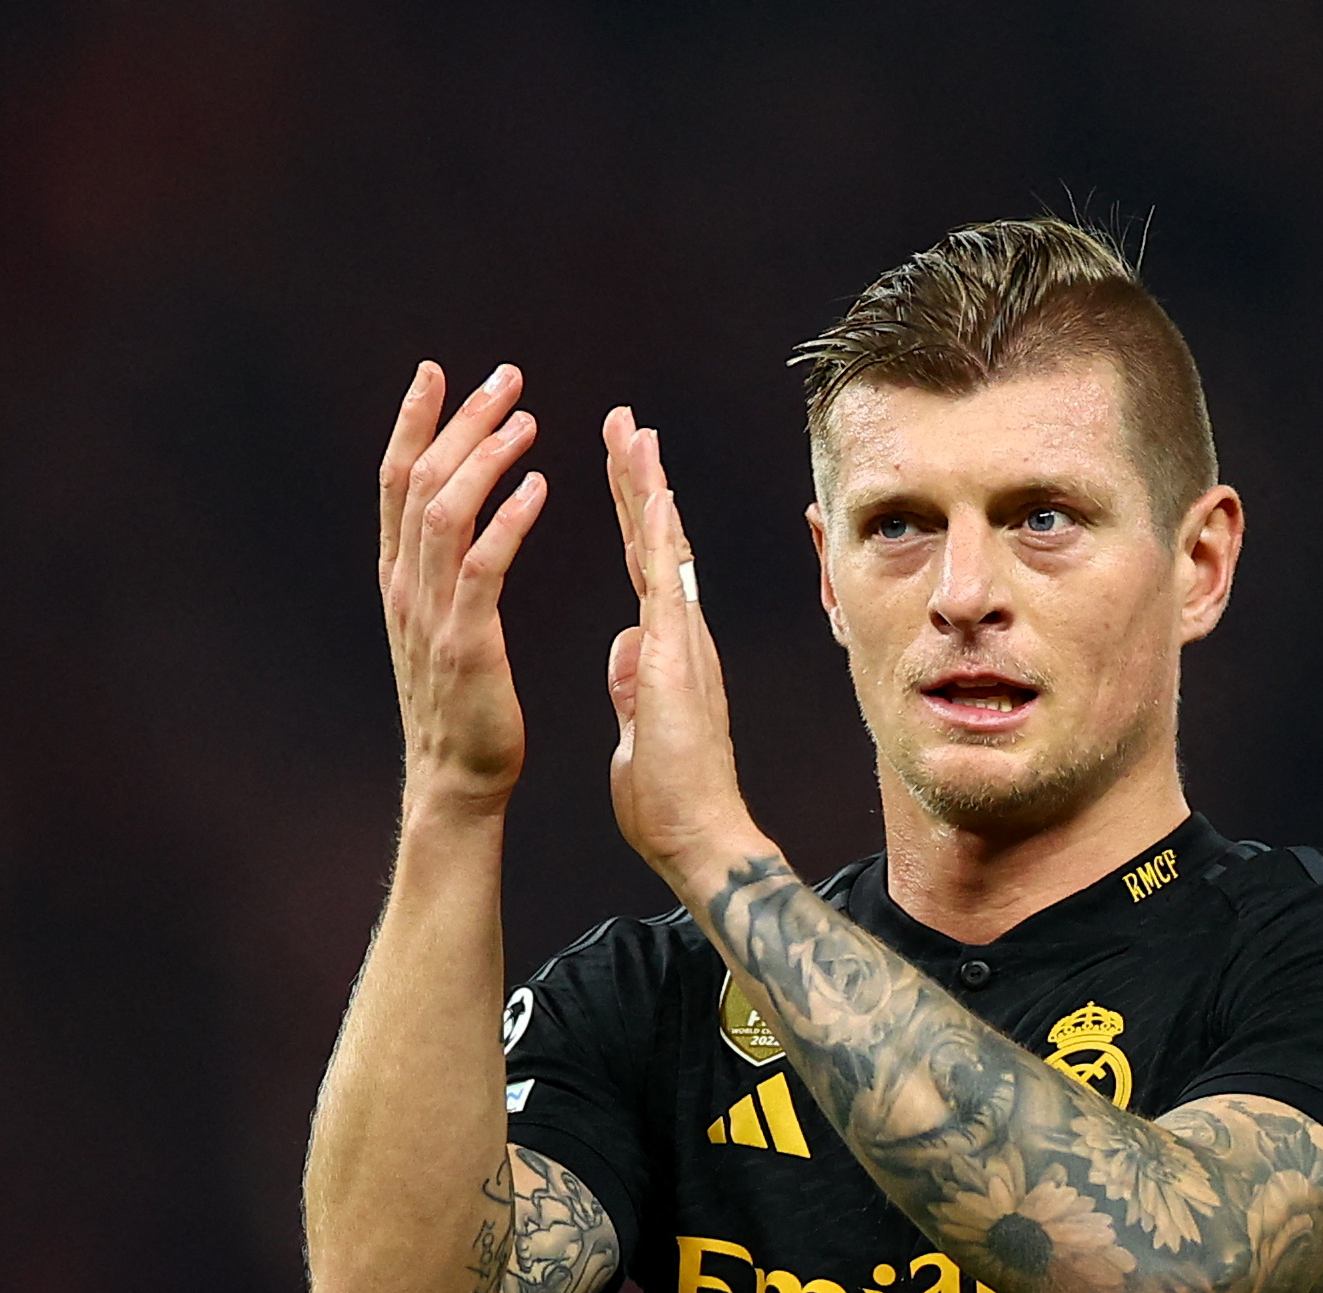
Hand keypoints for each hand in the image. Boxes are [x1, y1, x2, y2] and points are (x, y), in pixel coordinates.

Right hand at [378, 362, 547, 816]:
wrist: (457, 779)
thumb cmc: (463, 706)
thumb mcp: (439, 625)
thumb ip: (443, 572)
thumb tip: (453, 520)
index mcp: (400, 580)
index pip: (395, 482)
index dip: (414, 423)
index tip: (437, 373)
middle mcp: (406, 588)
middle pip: (419, 481)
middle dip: (460, 422)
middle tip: (505, 378)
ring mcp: (431, 616)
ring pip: (445, 512)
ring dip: (485, 458)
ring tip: (526, 420)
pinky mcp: (466, 645)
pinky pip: (483, 567)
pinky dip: (509, 521)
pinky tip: (540, 487)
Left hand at [600, 408, 772, 893]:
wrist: (701, 839)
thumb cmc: (671, 803)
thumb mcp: (635, 733)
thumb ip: (630, 689)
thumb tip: (624, 653)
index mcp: (666, 651)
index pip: (642, 568)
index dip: (629, 517)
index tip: (621, 470)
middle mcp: (681, 634)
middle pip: (654, 541)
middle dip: (637, 480)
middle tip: (623, 423)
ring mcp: (684, 640)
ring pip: (663, 546)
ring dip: (646, 486)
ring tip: (632, 431)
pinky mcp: (677, 655)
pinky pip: (666, 581)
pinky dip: (657, 532)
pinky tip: (651, 488)